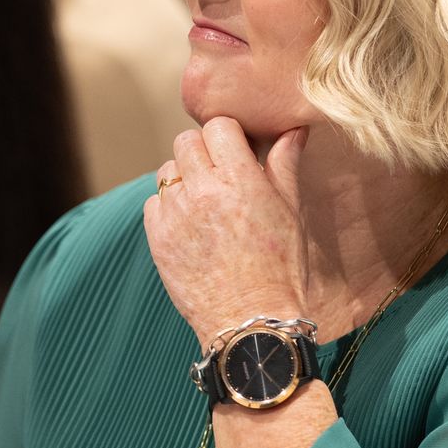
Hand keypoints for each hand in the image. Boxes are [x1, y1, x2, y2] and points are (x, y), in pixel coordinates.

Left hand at [144, 117, 309, 347]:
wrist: (251, 322)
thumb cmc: (280, 268)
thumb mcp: (291, 213)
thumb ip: (284, 165)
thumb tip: (294, 129)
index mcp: (239, 179)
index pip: (218, 126)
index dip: (229, 136)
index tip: (237, 152)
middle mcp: (202, 190)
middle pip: (186, 141)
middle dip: (203, 152)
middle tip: (219, 175)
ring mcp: (175, 215)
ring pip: (166, 170)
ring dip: (183, 178)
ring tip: (204, 202)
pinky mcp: (157, 238)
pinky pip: (153, 203)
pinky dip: (168, 207)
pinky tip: (190, 226)